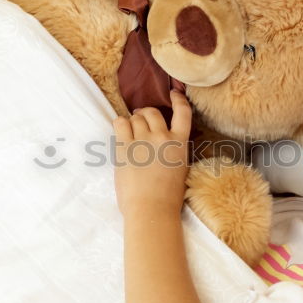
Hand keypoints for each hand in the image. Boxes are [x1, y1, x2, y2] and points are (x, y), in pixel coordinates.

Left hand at [112, 90, 191, 217]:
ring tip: (130, 131)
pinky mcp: (125, 147)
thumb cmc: (167, 197)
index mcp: (180, 143)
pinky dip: (120, 124)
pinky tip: (120, 130)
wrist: (151, 209)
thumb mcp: (180, 168)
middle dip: (145, 114)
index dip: (178, 99)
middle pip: (152, 112)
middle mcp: (162, 137)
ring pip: (135, 118)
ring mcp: (143, 140)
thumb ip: (174, 150)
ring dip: (132, 121)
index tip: (173, 93)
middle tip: (140, 120)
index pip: (183, 112)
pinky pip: (120, 123)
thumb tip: (163, 140)